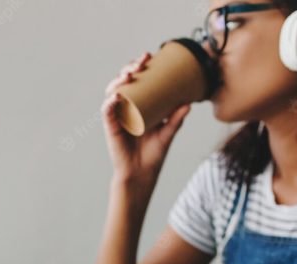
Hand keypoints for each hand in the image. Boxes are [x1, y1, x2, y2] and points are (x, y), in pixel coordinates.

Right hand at [103, 53, 191, 186]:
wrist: (142, 173)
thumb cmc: (154, 153)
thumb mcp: (168, 133)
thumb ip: (176, 120)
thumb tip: (189, 103)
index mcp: (138, 104)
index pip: (136, 80)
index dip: (139, 65)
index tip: (149, 56)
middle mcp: (125, 107)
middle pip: (123, 82)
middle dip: (129, 68)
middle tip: (141, 63)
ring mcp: (117, 116)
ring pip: (113, 92)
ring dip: (119, 80)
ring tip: (129, 75)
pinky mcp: (111, 127)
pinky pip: (107, 112)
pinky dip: (110, 103)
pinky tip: (116, 96)